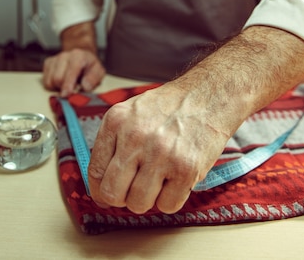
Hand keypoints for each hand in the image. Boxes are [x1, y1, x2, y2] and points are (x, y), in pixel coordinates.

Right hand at [42, 49, 105, 94]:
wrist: (81, 56)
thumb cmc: (89, 66)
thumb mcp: (98, 71)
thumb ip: (93, 78)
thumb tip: (85, 86)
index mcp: (78, 56)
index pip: (71, 71)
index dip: (68, 84)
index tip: (66, 94)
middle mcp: (64, 55)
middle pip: (58, 78)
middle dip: (64, 88)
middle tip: (72, 90)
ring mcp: (55, 58)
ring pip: (50, 81)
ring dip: (58, 87)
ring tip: (67, 84)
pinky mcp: (48, 63)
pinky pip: (45, 81)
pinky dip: (52, 85)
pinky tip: (61, 82)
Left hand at [88, 79, 230, 214]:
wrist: (208, 96)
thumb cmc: (170, 106)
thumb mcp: (132, 112)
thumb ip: (114, 142)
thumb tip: (101, 182)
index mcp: (116, 121)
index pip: (95, 172)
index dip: (100, 190)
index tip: (107, 193)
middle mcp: (135, 137)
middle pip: (112, 193)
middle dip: (122, 198)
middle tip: (134, 190)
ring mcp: (160, 154)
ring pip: (138, 204)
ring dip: (148, 199)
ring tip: (158, 179)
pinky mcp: (185, 169)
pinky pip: (167, 206)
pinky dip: (171, 199)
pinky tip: (175, 180)